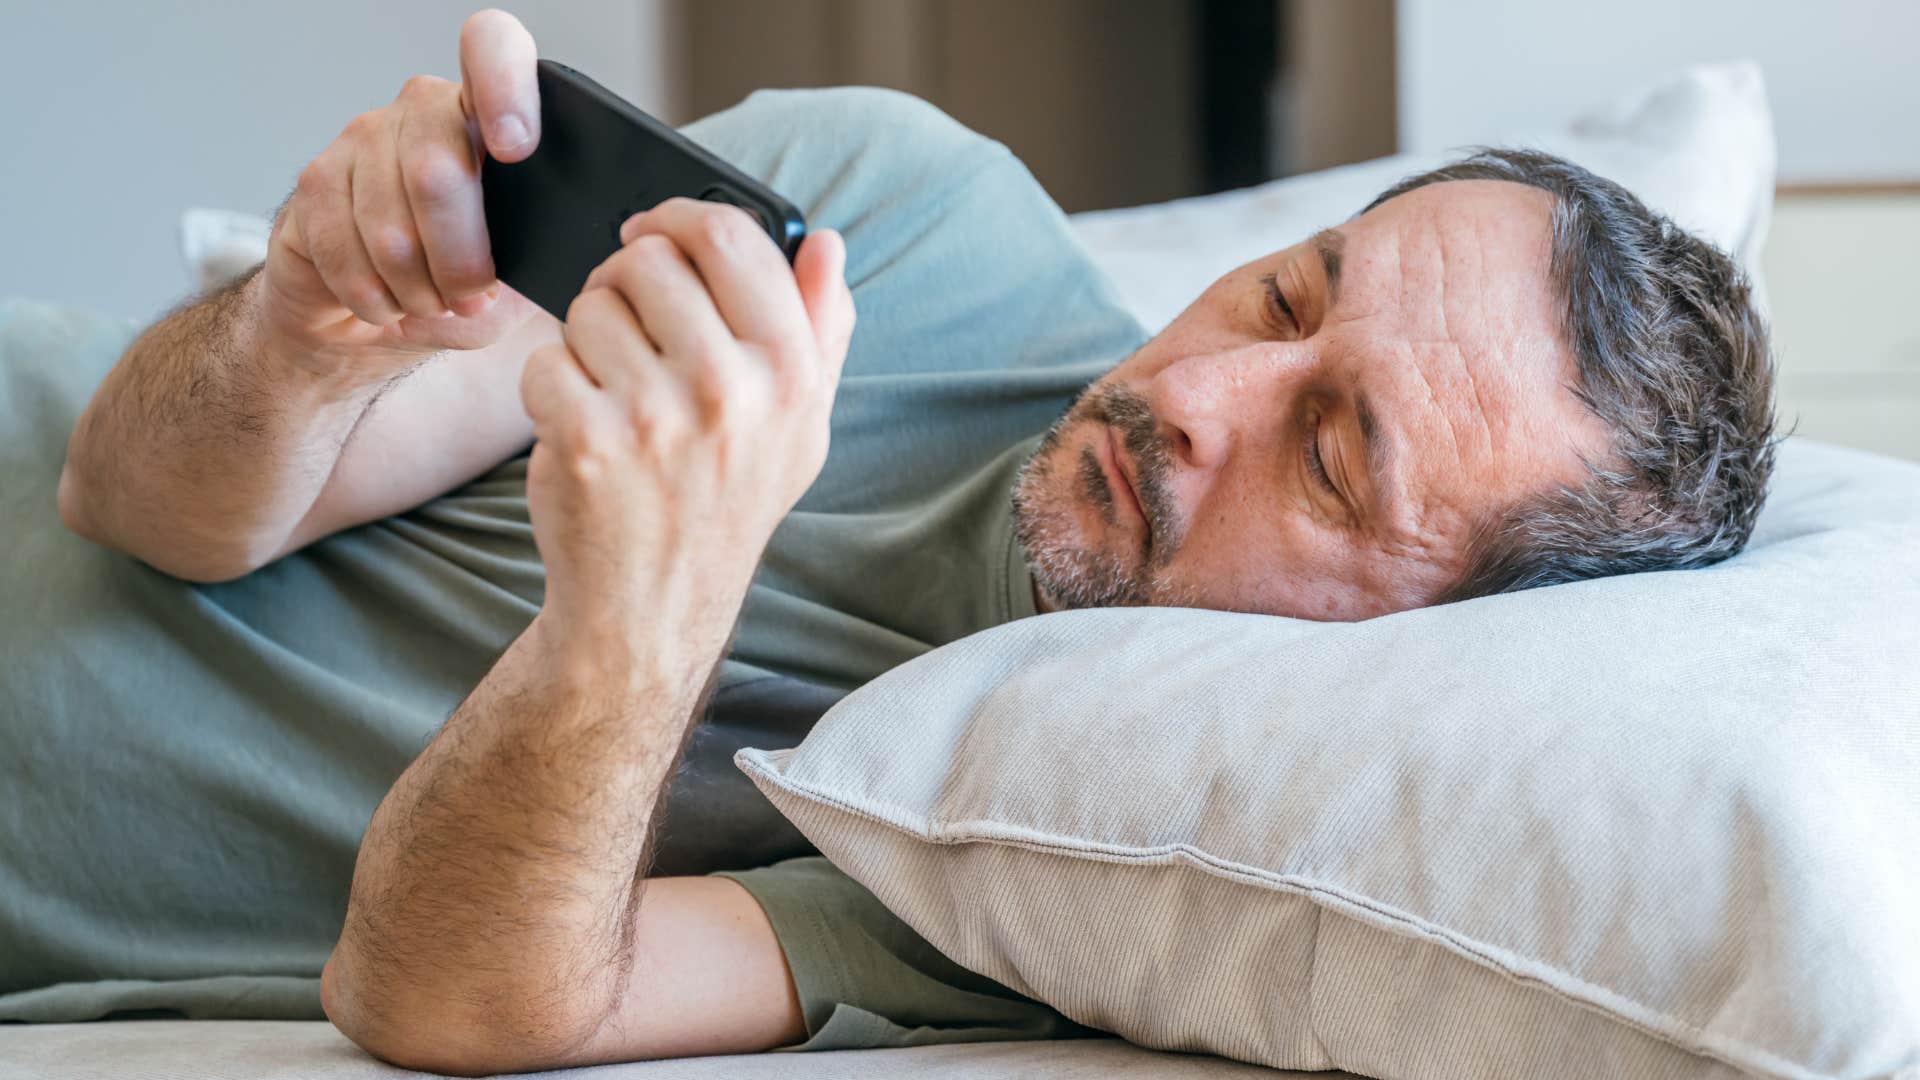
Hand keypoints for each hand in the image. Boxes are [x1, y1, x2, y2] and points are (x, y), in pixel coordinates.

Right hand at [258, 9, 540, 372]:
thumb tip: (561, 243)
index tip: (515, 148)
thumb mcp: (520, 275)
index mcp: (487, 114)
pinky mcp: (315, 180)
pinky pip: (344, 251)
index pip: (492, 50)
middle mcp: (423, 109)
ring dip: (417, 291)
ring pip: (390, 230)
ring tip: (429, 303)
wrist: (380, 316)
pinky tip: (387, 303)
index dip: (504, 88)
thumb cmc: (460, 287)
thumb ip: (539, 249)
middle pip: (438, 174)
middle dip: (461, 263)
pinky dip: (374, 299)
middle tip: (470, 298)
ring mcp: (363, 138)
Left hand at [518, 199, 855, 648]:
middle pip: (648, 260)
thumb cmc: (726, 501)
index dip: (680, 216)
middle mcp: (731, 391)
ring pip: (590, 305)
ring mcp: (657, 418)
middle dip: (622, 280)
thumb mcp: (799, 423)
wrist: (654, 608)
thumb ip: (821, 328)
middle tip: (625, 324)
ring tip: (609, 388)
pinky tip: (579, 426)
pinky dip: (550, 386)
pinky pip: (546, 358)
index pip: (731, 238)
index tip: (652, 231)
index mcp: (790, 373)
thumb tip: (825, 240)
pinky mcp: (588, 442)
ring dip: (586, 337)